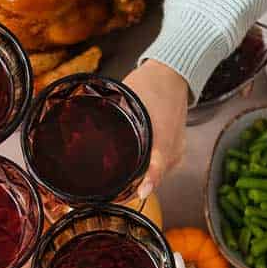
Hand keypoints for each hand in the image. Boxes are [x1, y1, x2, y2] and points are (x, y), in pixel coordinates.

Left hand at [123, 60, 190, 197]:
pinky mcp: (180, 146)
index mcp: (162, 133)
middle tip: (117, 193)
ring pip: (162, 171)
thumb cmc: (150, 83)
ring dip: (146, 177)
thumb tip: (86, 123)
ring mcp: (179, 146)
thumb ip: (112, 113)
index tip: (141, 193)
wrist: (173, 73)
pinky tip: (140, 170)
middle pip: (158, 173)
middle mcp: (174, 144)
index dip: (149, 180)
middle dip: (138, 185)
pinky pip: (167, 164)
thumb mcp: (128, 97)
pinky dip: (154, 169)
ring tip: (125, 186)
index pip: (158, 164)